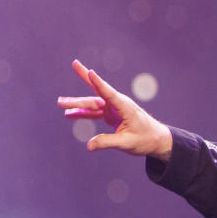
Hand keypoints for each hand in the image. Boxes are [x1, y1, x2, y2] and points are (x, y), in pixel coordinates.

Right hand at [58, 60, 172, 160]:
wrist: (156, 139)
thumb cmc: (145, 139)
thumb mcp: (127, 143)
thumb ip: (108, 142)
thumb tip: (89, 146)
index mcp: (125, 108)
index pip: (110, 94)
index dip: (99, 83)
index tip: (90, 72)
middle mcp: (118, 104)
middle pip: (95, 99)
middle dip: (78, 101)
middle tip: (60, 101)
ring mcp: (113, 108)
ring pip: (92, 104)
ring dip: (77, 105)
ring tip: (60, 104)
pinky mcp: (110, 114)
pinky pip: (94, 112)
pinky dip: (82, 113)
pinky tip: (69, 115)